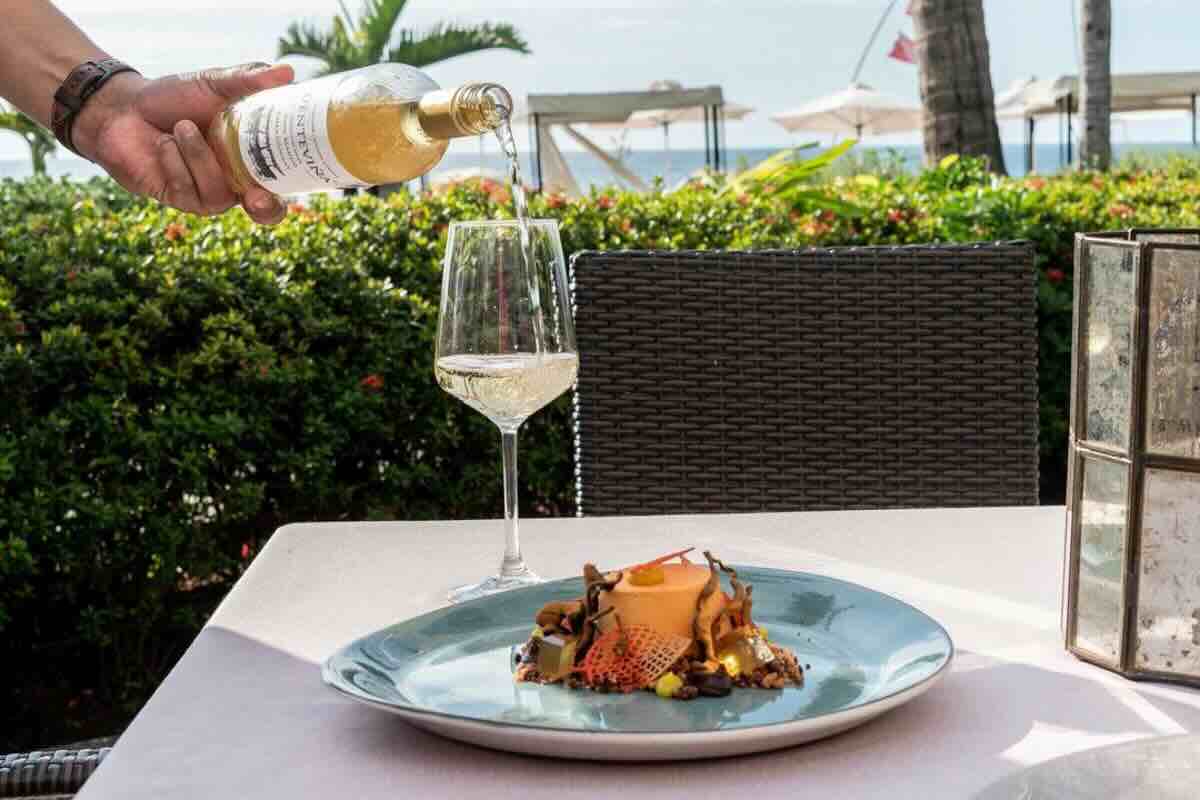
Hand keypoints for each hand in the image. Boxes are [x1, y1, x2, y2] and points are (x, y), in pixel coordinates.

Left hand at [71, 62, 295, 224]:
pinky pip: (188, 191)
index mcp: (252, 158)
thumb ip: (248, 81)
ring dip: (200, 158)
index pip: (283, 186)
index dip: (292, 193)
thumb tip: (286, 72)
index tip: (291, 187)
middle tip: (254, 196)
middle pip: (264, 210)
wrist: (123, 108)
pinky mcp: (179, 199)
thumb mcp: (212, 84)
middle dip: (263, 207)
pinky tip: (164, 145)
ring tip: (181, 127)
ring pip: (219, 193)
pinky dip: (175, 162)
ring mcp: (208, 194)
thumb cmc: (172, 97)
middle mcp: (236, 182)